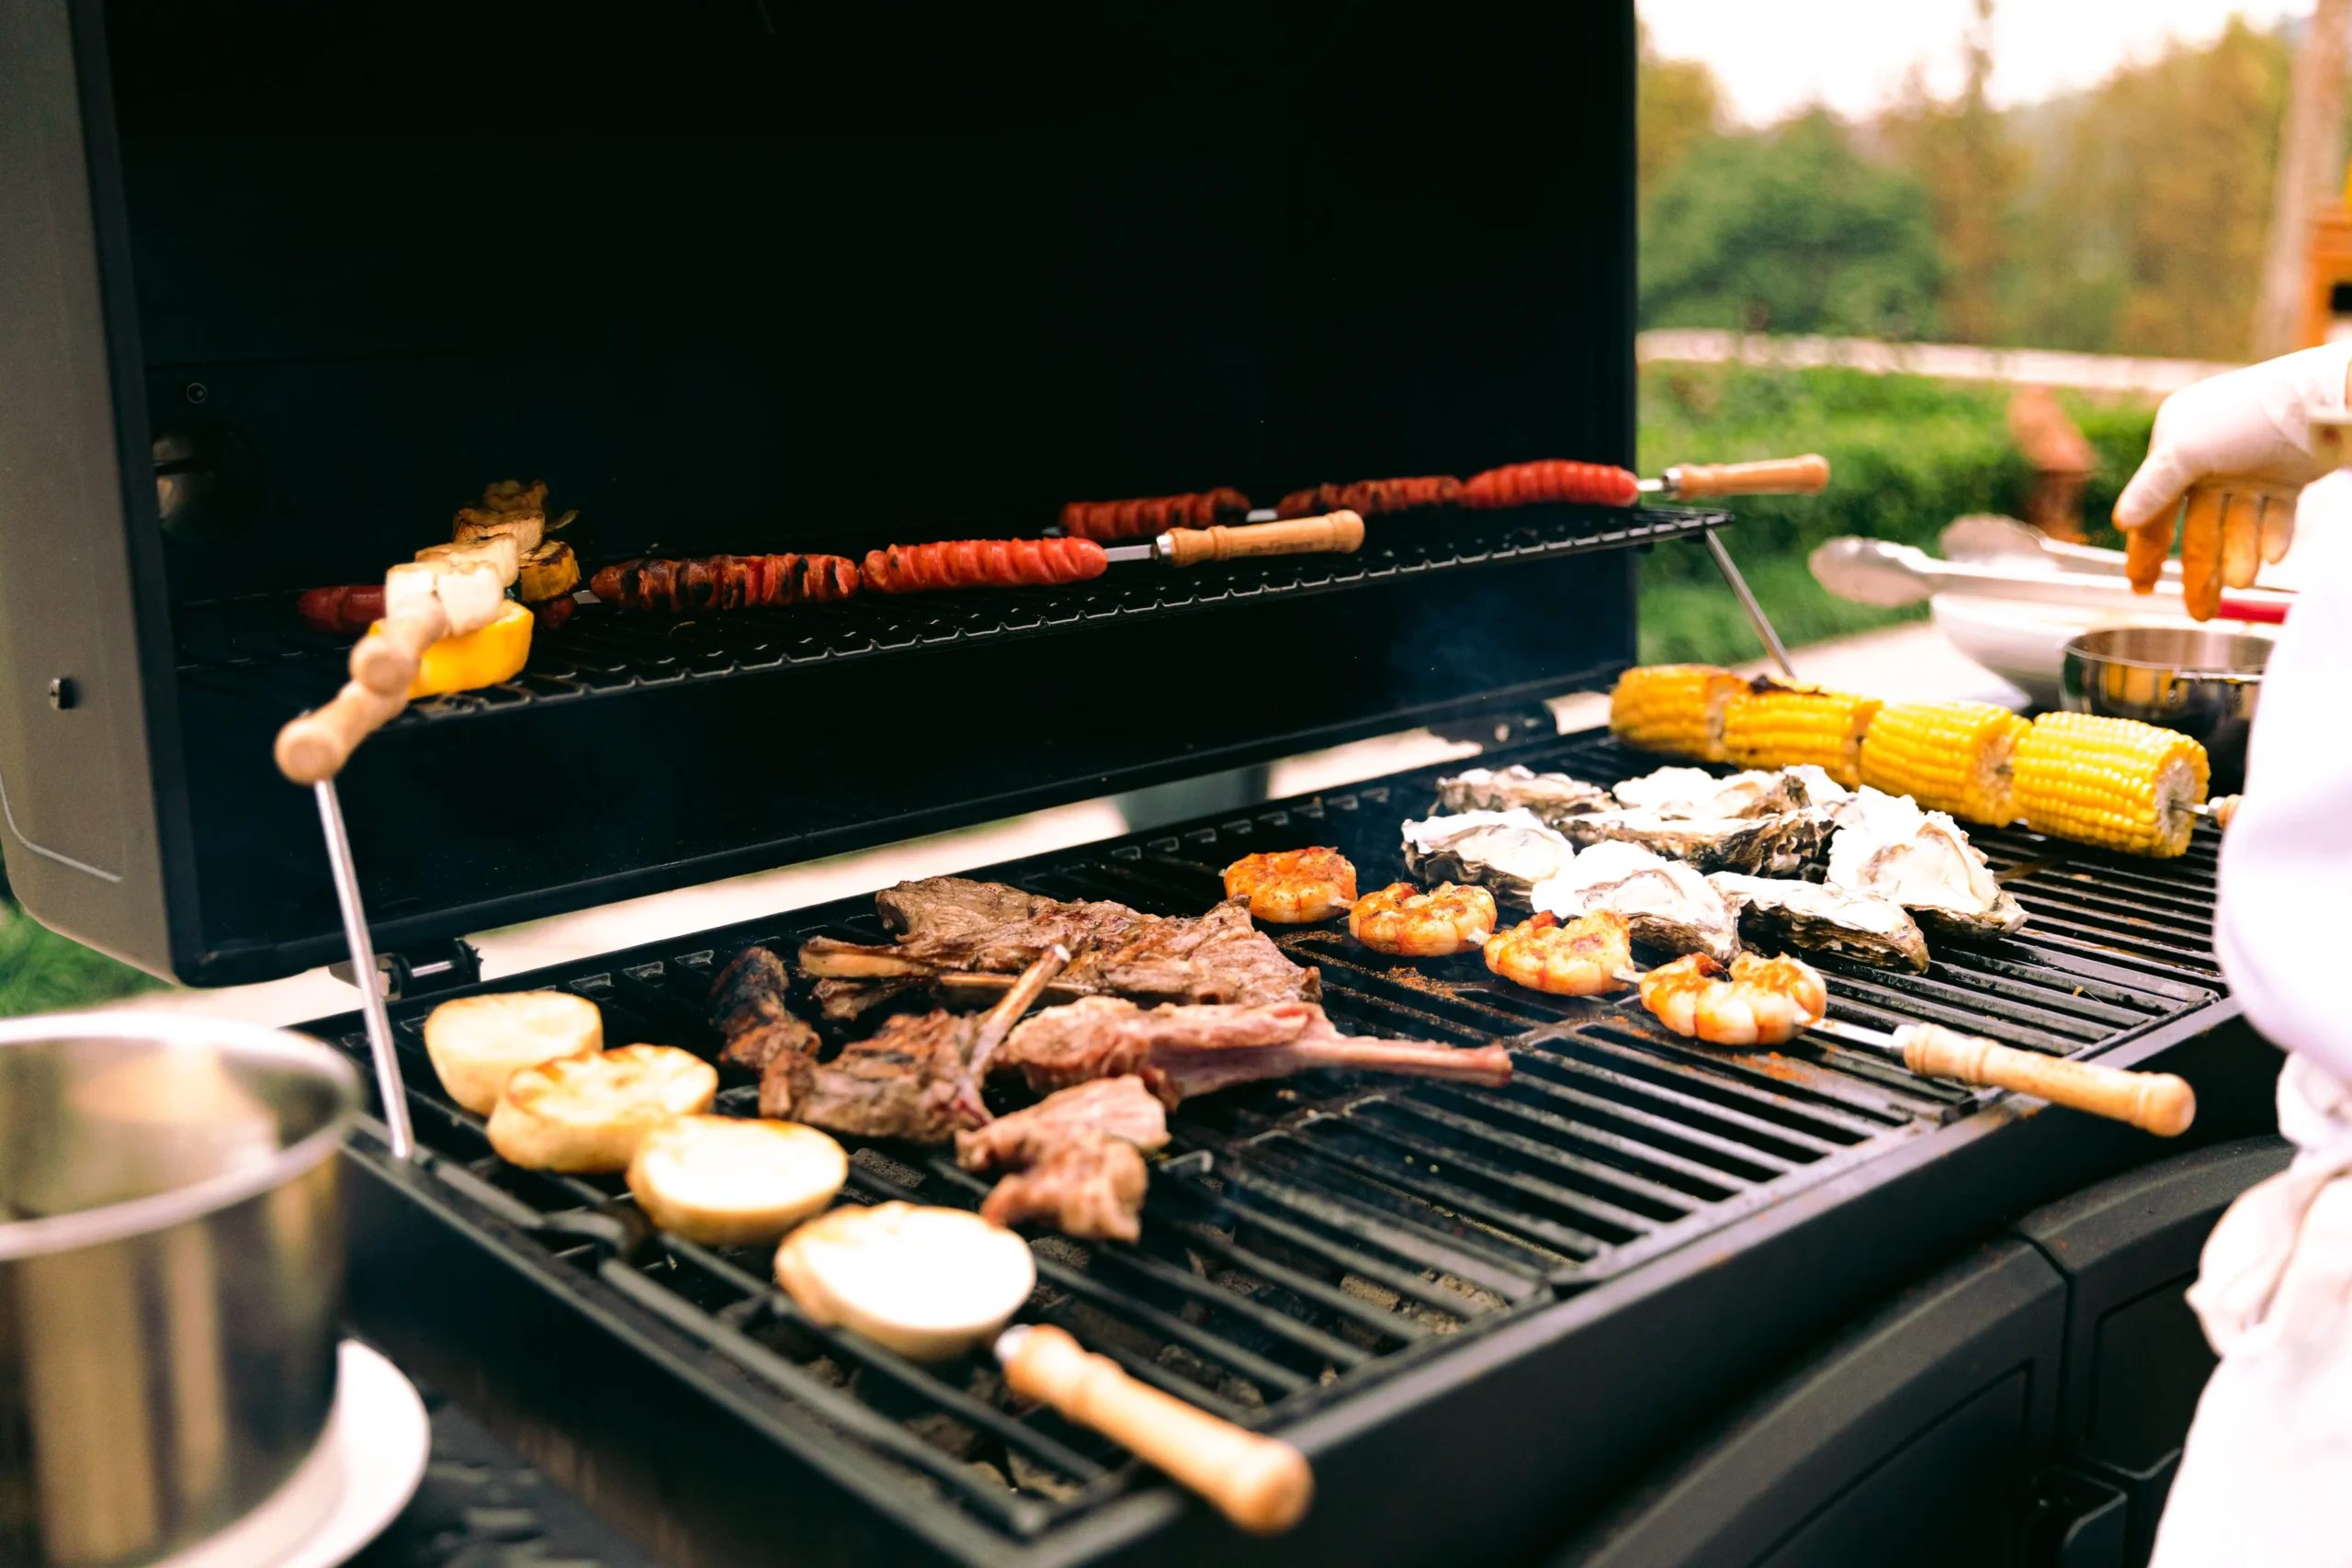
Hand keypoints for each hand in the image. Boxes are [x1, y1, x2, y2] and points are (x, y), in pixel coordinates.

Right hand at [2114, 345, 2351, 603]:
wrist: (2325, 400)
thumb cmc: (2248, 416)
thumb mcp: (2187, 451)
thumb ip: (2152, 489)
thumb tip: (2119, 522)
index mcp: (2178, 446)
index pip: (2155, 507)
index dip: (2146, 548)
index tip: (2142, 586)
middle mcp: (2211, 459)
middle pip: (2198, 525)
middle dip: (2199, 570)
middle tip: (2199, 610)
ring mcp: (2250, 469)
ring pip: (2237, 526)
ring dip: (2238, 556)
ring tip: (2242, 582)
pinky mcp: (2287, 476)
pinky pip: (2274, 516)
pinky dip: (2271, 537)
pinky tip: (2272, 557)